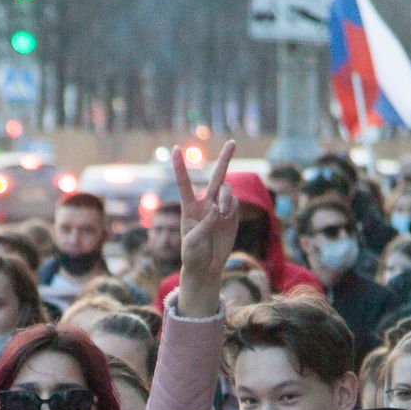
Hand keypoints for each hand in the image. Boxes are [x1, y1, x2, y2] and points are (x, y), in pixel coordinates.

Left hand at [174, 140, 238, 309]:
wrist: (206, 267)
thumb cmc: (192, 255)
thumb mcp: (193, 242)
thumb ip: (204, 225)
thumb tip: (217, 209)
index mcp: (189, 208)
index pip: (184, 184)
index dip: (180, 167)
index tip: (176, 149)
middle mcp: (205, 203)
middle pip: (215, 176)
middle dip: (225, 159)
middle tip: (233, 142)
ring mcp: (220, 208)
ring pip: (226, 190)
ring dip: (225, 197)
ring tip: (222, 212)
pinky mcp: (232, 216)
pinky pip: (234, 202)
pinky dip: (231, 206)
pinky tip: (226, 216)